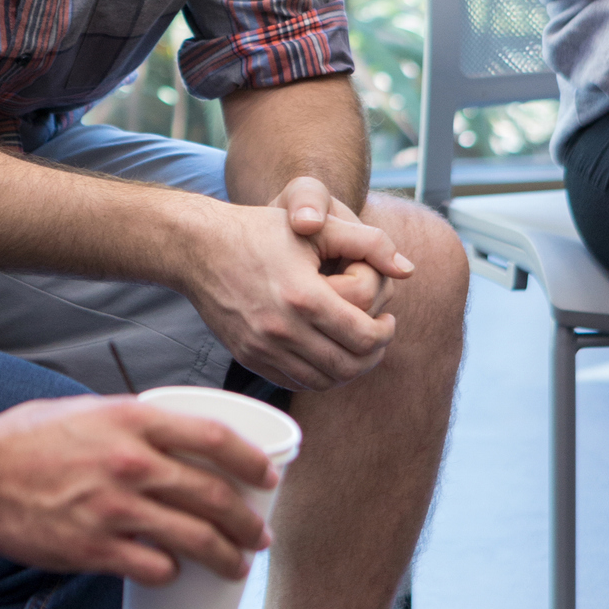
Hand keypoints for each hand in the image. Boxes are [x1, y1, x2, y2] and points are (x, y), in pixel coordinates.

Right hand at [0, 394, 275, 584]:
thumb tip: (169, 435)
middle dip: (248, 522)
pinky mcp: (94, 548)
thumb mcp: (89, 410)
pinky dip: (172, 575)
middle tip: (260, 536)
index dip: (251, 460)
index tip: (269, 476)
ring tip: (237, 565)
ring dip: (226, 556)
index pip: (214, 437)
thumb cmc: (26, 439)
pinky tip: (176, 577)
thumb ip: (131, 423)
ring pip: (194, 539)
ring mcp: (115, 508)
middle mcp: (132, 463)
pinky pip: (152, 567)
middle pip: (214, 495)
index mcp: (133, 421)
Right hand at [179, 186, 410, 390]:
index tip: (387, 320)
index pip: (364, 337)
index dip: (386, 334)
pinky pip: (294, 382)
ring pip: (323, 381)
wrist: (199, 248)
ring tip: (353, 345)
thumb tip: (408, 270)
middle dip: (373, 355)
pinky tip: (324, 351)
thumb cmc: (260, 230)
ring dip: (348, 369)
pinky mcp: (249, 357)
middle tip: (377, 336)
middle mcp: (282, 329)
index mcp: (304, 296)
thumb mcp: (317, 227)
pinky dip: (318, 375)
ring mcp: (262, 348)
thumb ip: (368, 242)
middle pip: (349, 366)